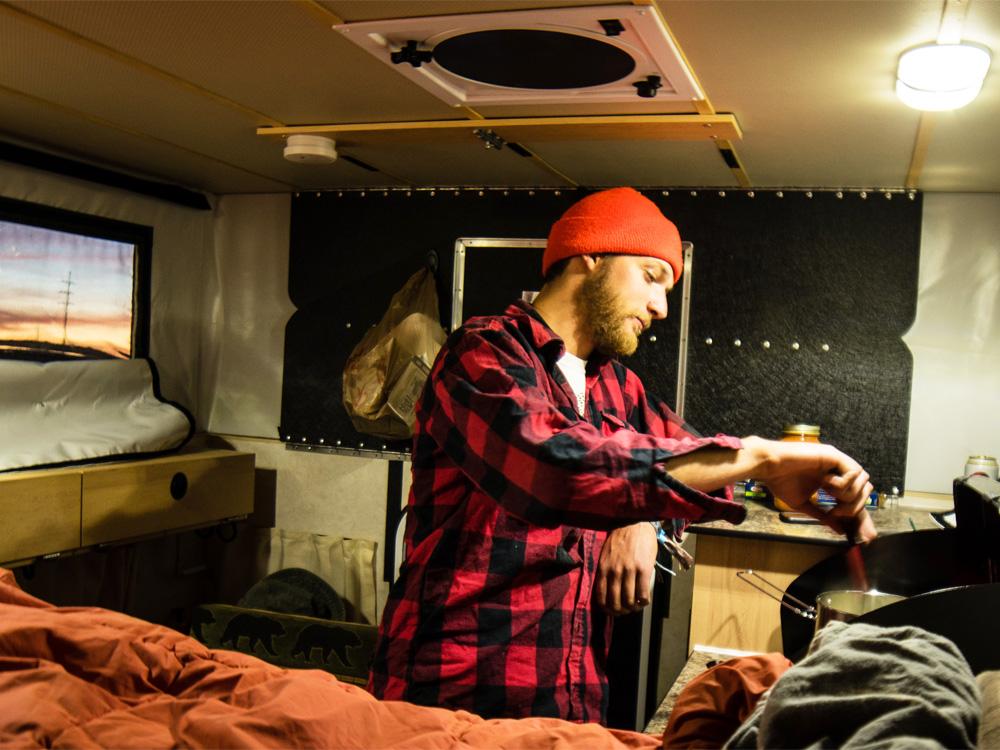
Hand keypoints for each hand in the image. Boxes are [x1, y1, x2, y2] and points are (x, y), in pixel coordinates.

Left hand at [594, 522, 656, 615]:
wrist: (634, 524)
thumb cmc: (620, 539)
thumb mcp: (606, 555)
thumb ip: (606, 571)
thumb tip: (608, 591)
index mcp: (603, 568)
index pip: (601, 597)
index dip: (607, 609)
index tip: (613, 611)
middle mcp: (614, 572)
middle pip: (616, 602)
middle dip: (621, 612)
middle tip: (626, 611)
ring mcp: (629, 571)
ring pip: (629, 601)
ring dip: (633, 609)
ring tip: (636, 606)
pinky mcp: (643, 569)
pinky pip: (643, 594)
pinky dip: (644, 602)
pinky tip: (644, 601)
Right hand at [753, 438, 876, 541]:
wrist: (768, 466)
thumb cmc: (780, 481)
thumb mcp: (804, 503)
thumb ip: (823, 515)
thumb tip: (839, 530)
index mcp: (832, 477)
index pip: (856, 492)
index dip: (852, 507)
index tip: (834, 514)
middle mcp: (837, 467)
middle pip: (865, 487)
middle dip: (855, 503)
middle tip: (836, 510)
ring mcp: (837, 460)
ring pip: (863, 480)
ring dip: (849, 494)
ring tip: (830, 497)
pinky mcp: (834, 454)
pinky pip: (854, 472)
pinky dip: (843, 484)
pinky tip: (825, 484)